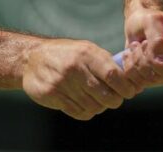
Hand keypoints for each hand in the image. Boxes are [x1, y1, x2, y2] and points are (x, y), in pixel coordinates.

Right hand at [22, 39, 142, 120]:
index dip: (126, 87)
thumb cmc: (66, 54)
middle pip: (106, 95)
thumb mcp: (85, 49)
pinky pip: (79, 112)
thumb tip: (131, 78)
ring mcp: (63, 82)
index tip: (129, 92)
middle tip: (114, 98)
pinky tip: (83, 103)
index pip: (113, 75)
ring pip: (94, 106)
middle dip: (115, 100)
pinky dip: (86, 111)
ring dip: (99, 106)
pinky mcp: (53, 95)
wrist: (32, 59)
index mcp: (86, 53)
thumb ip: (105, 62)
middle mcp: (75, 67)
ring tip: (96, 100)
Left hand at [119, 5, 162, 88]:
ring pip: (152, 78)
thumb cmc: (147, 20)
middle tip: (144, 42)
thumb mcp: (151, 20)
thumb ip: (158, 38)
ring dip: (137, 60)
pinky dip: (130, 66)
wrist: (136, 27)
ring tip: (136, 46)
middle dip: (149, 57)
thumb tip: (161, 62)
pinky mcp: (155, 81)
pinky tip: (131, 55)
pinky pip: (140, 81)